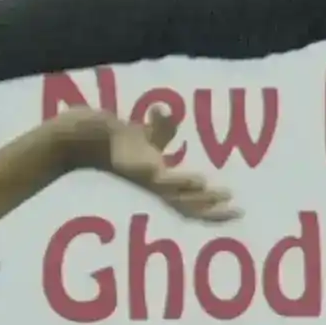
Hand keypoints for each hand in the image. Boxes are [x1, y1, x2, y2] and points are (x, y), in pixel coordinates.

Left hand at [64, 101, 234, 224]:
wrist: (85, 136)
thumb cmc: (117, 141)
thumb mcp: (145, 136)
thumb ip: (161, 130)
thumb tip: (164, 112)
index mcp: (162, 183)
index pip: (192, 202)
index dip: (214, 210)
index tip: (240, 212)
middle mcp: (153, 185)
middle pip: (186, 203)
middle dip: (209, 206)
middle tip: (234, 207)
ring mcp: (142, 176)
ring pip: (170, 190)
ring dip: (189, 191)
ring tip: (207, 185)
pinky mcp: (130, 164)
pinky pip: (152, 173)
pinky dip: (168, 177)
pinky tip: (179, 176)